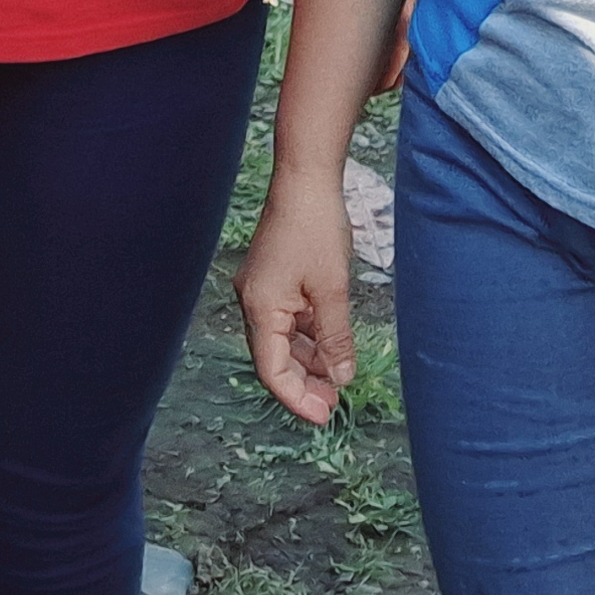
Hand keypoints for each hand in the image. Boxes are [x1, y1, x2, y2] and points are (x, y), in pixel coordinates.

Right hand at [235, 168, 359, 425]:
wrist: (306, 179)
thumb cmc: (315, 227)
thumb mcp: (332, 289)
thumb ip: (335, 337)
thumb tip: (340, 377)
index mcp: (260, 307)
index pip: (272, 370)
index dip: (296, 398)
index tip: (322, 416)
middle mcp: (253, 302)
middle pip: (274, 357)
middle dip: (303, 382)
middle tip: (333, 402)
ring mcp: (262, 290)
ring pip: (282, 340)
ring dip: (308, 360)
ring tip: (336, 379)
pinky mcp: (274, 279)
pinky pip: (287, 319)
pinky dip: (307, 336)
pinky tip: (330, 346)